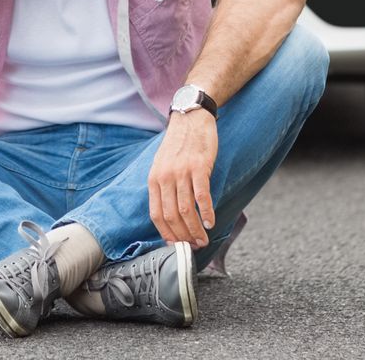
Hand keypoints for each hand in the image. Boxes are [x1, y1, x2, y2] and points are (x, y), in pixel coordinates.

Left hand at [147, 111, 216, 248]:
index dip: (166, 234)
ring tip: (203, 239)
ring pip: (186, 209)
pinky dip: (206, 212)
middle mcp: (165, 177)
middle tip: (194, 247)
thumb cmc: (179, 144)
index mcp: (154, 179)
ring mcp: (181, 171)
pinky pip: (202, 195)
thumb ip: (164, 187)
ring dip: (195, 229)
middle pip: (171, 215)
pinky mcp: (199, 166)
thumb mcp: (162, 165)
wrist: (191, 117)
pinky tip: (211, 222)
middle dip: (183, 236)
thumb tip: (170, 214)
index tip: (176, 246)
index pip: (156, 215)